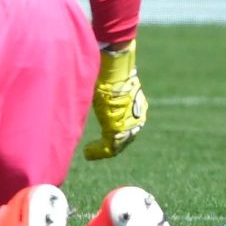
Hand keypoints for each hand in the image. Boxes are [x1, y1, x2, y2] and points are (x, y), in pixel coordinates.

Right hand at [83, 40, 146, 159]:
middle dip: (110, 144)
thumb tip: (99, 84)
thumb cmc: (110, 72)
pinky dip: (97, 152)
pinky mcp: (118, 130)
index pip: (128, 123)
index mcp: (137, 105)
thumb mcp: (110, 85)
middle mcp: (137, 117)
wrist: (114, 72)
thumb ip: (107, 92)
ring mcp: (129, 125)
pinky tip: (88, 153)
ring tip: (88, 152)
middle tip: (96, 148)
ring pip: (116, 144)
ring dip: (101, 150)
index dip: (116, 132)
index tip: (104, 136)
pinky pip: (109, 148)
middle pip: (124, 137)